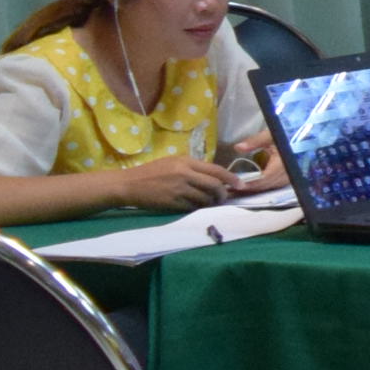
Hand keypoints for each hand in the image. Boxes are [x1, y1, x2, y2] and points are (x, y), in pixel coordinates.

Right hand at [110, 150, 252, 212]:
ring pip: (205, 198)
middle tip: (223, 198)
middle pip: (214, 186)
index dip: (231, 178)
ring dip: (210, 203)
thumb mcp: (173, 162)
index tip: (241, 185)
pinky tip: (196, 207)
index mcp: (186, 161)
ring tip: (210, 203)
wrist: (128, 184)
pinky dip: (197, 208)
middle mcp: (184, 174)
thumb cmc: (151, 172)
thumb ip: (193, 167)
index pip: (216, 170)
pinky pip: (192, 207)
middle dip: (222, 194)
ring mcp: (178, 189)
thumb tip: (215, 177)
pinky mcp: (172, 202)